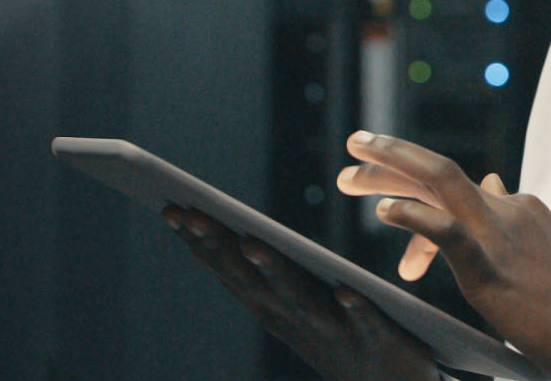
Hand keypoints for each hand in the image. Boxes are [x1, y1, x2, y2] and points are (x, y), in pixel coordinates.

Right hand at [160, 205, 438, 380]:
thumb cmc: (342, 339)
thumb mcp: (298, 310)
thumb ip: (271, 278)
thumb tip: (238, 236)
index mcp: (276, 310)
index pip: (231, 272)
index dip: (202, 242)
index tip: (172, 208)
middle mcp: (296, 322)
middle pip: (252, 282)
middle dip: (219, 248)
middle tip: (190, 213)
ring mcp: (335, 334)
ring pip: (299, 301)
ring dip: (272, 273)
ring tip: (250, 243)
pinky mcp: (378, 341)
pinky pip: (366, 325)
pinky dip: (355, 311)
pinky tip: (346, 291)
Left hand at [337, 131, 550, 380]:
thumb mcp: (543, 249)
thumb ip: (512, 219)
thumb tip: (492, 183)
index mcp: (519, 207)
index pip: (456, 190)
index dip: (415, 192)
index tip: (384, 191)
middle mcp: (509, 209)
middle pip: (438, 171)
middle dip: (390, 157)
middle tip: (352, 147)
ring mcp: (500, 234)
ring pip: (437, 183)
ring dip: (386, 173)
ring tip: (347, 177)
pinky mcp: (491, 265)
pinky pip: (445, 230)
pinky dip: (411, 216)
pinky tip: (384, 211)